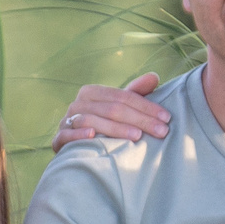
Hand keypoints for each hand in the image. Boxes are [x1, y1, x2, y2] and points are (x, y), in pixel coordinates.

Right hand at [53, 73, 170, 148]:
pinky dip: (78, 135)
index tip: (166, 118)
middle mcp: (77, 104)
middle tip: (161, 131)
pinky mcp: (58, 139)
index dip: (146, 106)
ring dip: (115, 129)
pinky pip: (66, 135)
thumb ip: (136, 93)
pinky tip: (93, 136)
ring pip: (92, 121)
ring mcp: (66, 121)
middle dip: (139, 120)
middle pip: (112, 109)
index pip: (122, 97)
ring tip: (137, 137)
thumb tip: (155, 76)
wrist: (76, 147)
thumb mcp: (120, 108)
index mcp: (92, 92)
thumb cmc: (104, 125)